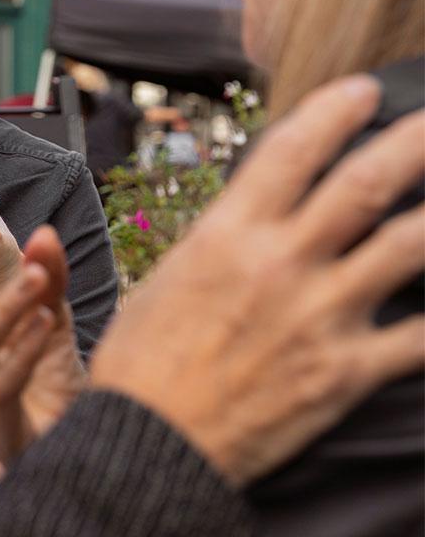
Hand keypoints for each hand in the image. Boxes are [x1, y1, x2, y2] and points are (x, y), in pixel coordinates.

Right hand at [0, 225, 84, 462]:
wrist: (80, 450)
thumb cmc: (53, 388)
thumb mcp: (49, 321)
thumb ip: (44, 278)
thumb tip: (43, 233)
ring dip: (2, 311)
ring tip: (33, 276)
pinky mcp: (0, 434)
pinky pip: (3, 386)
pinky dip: (25, 350)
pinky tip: (45, 319)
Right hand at [90, 74, 424, 485]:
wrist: (147, 445)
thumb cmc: (140, 368)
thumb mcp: (160, 284)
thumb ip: (211, 243)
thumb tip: (242, 217)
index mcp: (226, 237)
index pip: (292, 149)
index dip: (335, 110)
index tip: (362, 91)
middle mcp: (280, 264)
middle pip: (367, 182)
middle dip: (414, 139)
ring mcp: (319, 316)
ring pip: (409, 245)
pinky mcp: (344, 373)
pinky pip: (420, 339)